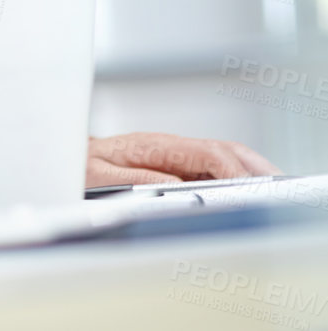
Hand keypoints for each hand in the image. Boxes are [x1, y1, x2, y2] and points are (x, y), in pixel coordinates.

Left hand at [87, 132, 280, 187]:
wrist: (63, 157)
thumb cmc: (79, 166)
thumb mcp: (99, 176)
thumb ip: (136, 180)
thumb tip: (172, 186)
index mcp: (152, 146)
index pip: (204, 153)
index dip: (230, 171)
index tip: (247, 189)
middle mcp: (166, 147)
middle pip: (220, 149)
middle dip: (252, 166)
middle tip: (277, 185)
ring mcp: (171, 156)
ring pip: (219, 158)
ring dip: (247, 171)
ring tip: (269, 190)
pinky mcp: (171, 166)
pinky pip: (209, 169)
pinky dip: (233, 178)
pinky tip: (244, 193)